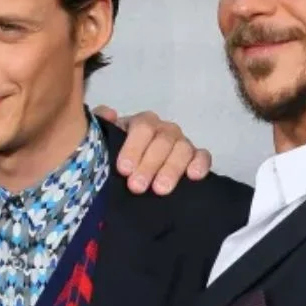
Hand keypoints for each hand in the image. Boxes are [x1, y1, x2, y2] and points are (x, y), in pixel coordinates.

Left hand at [92, 105, 211, 194]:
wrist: (132, 172)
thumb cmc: (117, 154)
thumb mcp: (103, 140)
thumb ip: (101, 125)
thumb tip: (109, 115)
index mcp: (141, 123)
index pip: (141, 128)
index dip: (133, 148)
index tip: (123, 169)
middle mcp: (163, 130)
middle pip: (162, 141)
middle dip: (149, 164)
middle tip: (136, 187)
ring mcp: (181, 143)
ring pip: (183, 148)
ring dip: (171, 169)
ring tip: (160, 190)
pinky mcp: (196, 157)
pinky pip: (203, 156)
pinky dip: (200, 164)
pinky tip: (193, 176)